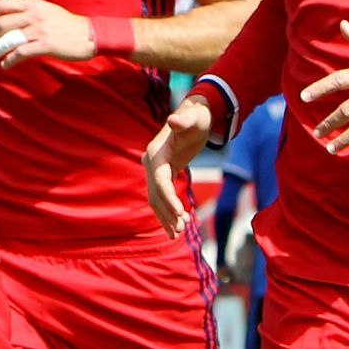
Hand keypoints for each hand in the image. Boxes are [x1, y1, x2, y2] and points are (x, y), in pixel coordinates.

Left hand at [0, 0, 93, 67]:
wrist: (89, 34)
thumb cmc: (67, 24)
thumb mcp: (46, 8)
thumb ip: (26, 7)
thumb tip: (2, 3)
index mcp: (33, 4)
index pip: (2, 4)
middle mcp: (35, 14)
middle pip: (2, 24)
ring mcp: (40, 29)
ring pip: (9, 40)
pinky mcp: (46, 44)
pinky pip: (21, 53)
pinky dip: (9, 60)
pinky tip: (6, 65)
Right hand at [143, 98, 210, 238]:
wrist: (194, 115)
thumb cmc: (196, 116)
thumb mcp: (194, 117)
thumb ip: (184, 120)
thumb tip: (173, 120)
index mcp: (156, 153)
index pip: (160, 181)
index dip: (169, 198)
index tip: (180, 213)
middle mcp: (151, 162)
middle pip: (156, 193)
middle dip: (167, 213)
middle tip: (181, 230)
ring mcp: (155, 169)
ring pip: (156, 198)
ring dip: (165, 216)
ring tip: (178, 233)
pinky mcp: (163, 173)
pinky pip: (161, 196)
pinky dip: (167, 211)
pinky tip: (175, 225)